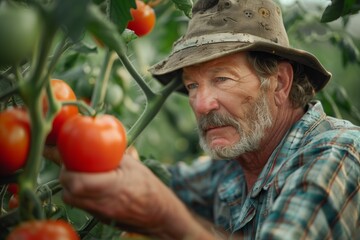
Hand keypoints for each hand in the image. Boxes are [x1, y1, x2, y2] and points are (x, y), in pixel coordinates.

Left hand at [60, 151, 212, 238]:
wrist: (158, 214)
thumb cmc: (148, 186)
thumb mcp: (132, 165)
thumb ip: (111, 154)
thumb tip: (94, 137)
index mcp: (113, 187)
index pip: (77, 182)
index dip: (67, 168)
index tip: (66, 155)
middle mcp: (103, 203)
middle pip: (69, 193)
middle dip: (66, 176)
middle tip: (73, 164)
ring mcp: (100, 213)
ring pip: (72, 200)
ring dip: (70, 185)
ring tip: (81, 173)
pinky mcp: (99, 218)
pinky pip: (81, 205)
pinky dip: (79, 193)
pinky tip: (91, 184)